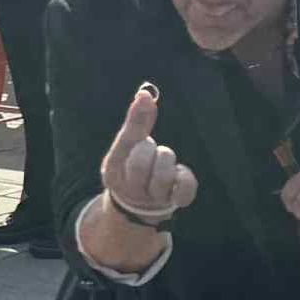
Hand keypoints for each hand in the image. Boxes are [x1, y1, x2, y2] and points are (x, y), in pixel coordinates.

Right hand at [100, 84, 198, 220]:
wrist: (138, 206)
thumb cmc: (131, 167)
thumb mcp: (127, 147)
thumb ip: (136, 123)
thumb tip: (145, 93)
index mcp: (113, 172)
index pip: (126, 143)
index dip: (137, 120)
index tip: (145, 97)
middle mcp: (130, 189)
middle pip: (141, 160)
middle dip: (150, 149)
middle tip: (149, 154)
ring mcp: (153, 198)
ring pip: (163, 173)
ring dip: (165, 163)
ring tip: (160, 166)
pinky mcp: (175, 201)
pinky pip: (185, 189)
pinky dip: (185, 178)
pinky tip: (178, 175)